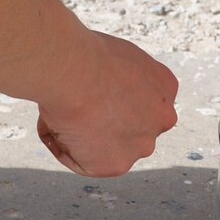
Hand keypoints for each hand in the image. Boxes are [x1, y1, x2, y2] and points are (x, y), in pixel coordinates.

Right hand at [36, 31, 178, 176]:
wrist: (73, 70)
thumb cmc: (86, 54)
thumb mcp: (118, 56)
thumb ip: (122, 77)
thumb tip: (104, 88)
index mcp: (165, 87)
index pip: (142, 103)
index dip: (112, 98)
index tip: (92, 90)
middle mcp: (162, 119)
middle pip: (130, 127)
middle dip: (104, 121)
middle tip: (74, 105)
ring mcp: (141, 145)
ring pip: (106, 147)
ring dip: (83, 137)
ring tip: (60, 113)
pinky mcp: (116, 165)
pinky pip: (83, 162)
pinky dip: (63, 147)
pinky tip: (54, 124)